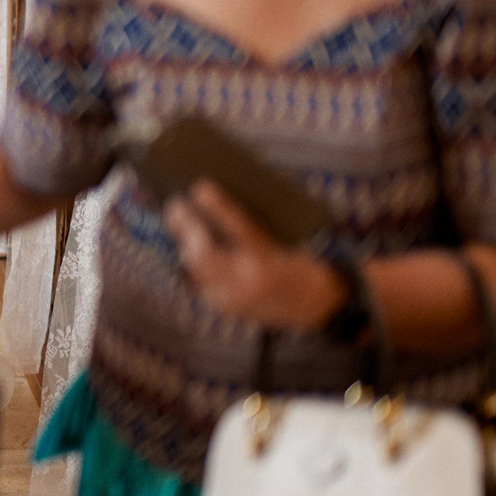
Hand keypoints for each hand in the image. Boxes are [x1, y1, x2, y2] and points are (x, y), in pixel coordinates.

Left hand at [164, 180, 342, 330]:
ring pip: (197, 270)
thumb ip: (259, 223)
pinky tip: (187, 244)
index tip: (199, 187)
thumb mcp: (291, 240)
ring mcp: (236, 299)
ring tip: (176, 220)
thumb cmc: (304, 263)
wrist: (320, 307)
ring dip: (185, 243)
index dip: (217, 207)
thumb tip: (222, 199)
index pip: (239, 229)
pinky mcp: (229, 309)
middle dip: (186, 228)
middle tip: (175, 203)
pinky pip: (202, 282)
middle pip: (205, 254)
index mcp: (272, 260)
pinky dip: (194, 262)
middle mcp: (250, 282)